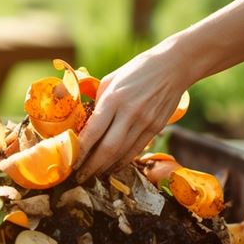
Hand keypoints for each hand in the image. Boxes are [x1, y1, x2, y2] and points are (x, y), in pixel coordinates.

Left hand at [75, 42, 188, 181]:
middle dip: (91, 166)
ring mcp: (145, 122)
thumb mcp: (110, 80)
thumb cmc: (136, 71)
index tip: (70, 162)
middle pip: (108, 148)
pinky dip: (122, 162)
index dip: (80, 150)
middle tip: (79, 177)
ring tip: (93, 175)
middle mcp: (129, 112)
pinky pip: (136, 150)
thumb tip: (83, 122)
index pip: (93, 131)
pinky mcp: (156, 128)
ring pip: (122, 154)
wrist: (173, 66)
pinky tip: (112, 167)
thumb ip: (97, 102)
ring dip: (106, 168)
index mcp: (114, 98)